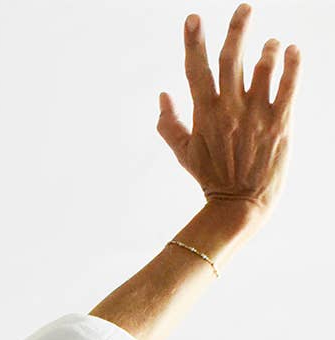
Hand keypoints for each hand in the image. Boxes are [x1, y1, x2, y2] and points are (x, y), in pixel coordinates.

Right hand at [158, 6, 299, 222]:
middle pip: (230, 59)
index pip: (195, 70)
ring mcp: (256, 115)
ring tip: (270, 43)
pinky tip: (292, 49)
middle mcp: (229, 110)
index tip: (193, 18)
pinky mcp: (280, 122)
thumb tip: (163, 94)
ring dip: (268, 49)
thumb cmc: (210, 177)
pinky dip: (292, 63)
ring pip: (263, 67)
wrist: (240, 203)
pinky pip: (289, 85)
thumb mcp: (183, 153)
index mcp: (204, 114)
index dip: (193, 42)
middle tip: (245, 7)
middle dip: (237, 29)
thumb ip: (169, 123)